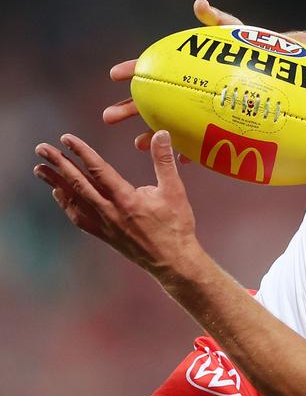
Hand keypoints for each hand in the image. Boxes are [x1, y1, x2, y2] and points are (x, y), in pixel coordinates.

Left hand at [33, 131, 200, 279]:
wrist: (173, 261)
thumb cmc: (176, 226)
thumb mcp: (175, 190)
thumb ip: (164, 161)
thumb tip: (161, 134)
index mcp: (126, 198)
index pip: (98, 170)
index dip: (81, 152)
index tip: (66, 138)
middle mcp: (110, 211)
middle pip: (78, 183)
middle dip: (59, 164)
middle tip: (42, 149)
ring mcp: (104, 224)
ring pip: (74, 200)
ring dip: (55, 182)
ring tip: (39, 169)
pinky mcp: (104, 235)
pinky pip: (79, 218)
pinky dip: (66, 204)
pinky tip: (58, 194)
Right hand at [103, 0, 242, 151]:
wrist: (272, 70)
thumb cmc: (247, 49)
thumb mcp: (232, 31)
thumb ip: (216, 19)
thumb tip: (200, 4)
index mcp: (180, 67)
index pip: (150, 68)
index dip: (131, 70)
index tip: (115, 74)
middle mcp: (183, 90)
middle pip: (149, 100)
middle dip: (128, 109)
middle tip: (108, 117)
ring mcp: (195, 109)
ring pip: (167, 123)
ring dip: (151, 134)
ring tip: (138, 145)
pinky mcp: (212, 126)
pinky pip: (197, 140)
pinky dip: (189, 148)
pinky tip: (182, 158)